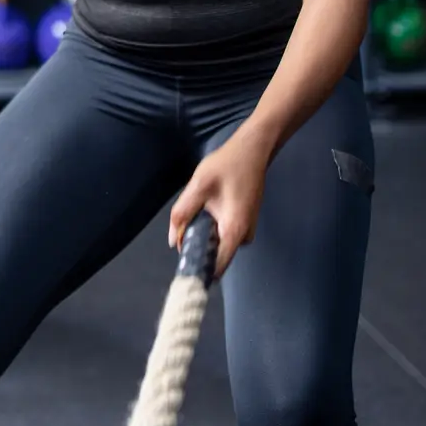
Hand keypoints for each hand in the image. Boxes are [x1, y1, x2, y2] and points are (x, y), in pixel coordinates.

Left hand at [167, 135, 271, 280]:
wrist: (252, 151)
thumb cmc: (226, 166)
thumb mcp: (198, 187)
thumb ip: (182, 214)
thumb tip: (174, 241)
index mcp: (234, 231)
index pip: (217, 266)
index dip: (200, 272)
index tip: (184, 274)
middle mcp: (244, 236)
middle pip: (216, 256)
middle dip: (198, 248)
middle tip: (184, 231)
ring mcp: (247, 231)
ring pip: (219, 244)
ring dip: (205, 235)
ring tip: (200, 212)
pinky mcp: (245, 224)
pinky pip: (224, 235)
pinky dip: (213, 228)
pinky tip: (209, 210)